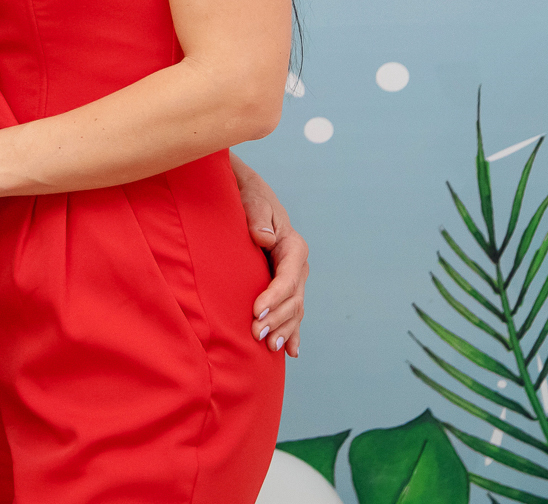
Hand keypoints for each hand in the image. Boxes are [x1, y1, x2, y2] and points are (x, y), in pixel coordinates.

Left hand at [232, 153, 304, 356]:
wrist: (250, 197)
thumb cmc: (249, 197)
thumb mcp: (253, 200)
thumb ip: (257, 216)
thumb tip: (265, 237)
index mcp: (293, 246)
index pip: (288, 277)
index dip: (274, 296)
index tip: (256, 311)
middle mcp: (298, 265)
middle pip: (293, 298)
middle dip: (276, 318)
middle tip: (256, 334)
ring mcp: (294, 278)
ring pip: (294, 309)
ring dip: (283, 329)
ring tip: (269, 347)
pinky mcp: (285, 287)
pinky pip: (292, 312)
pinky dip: (292, 331)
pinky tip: (291, 351)